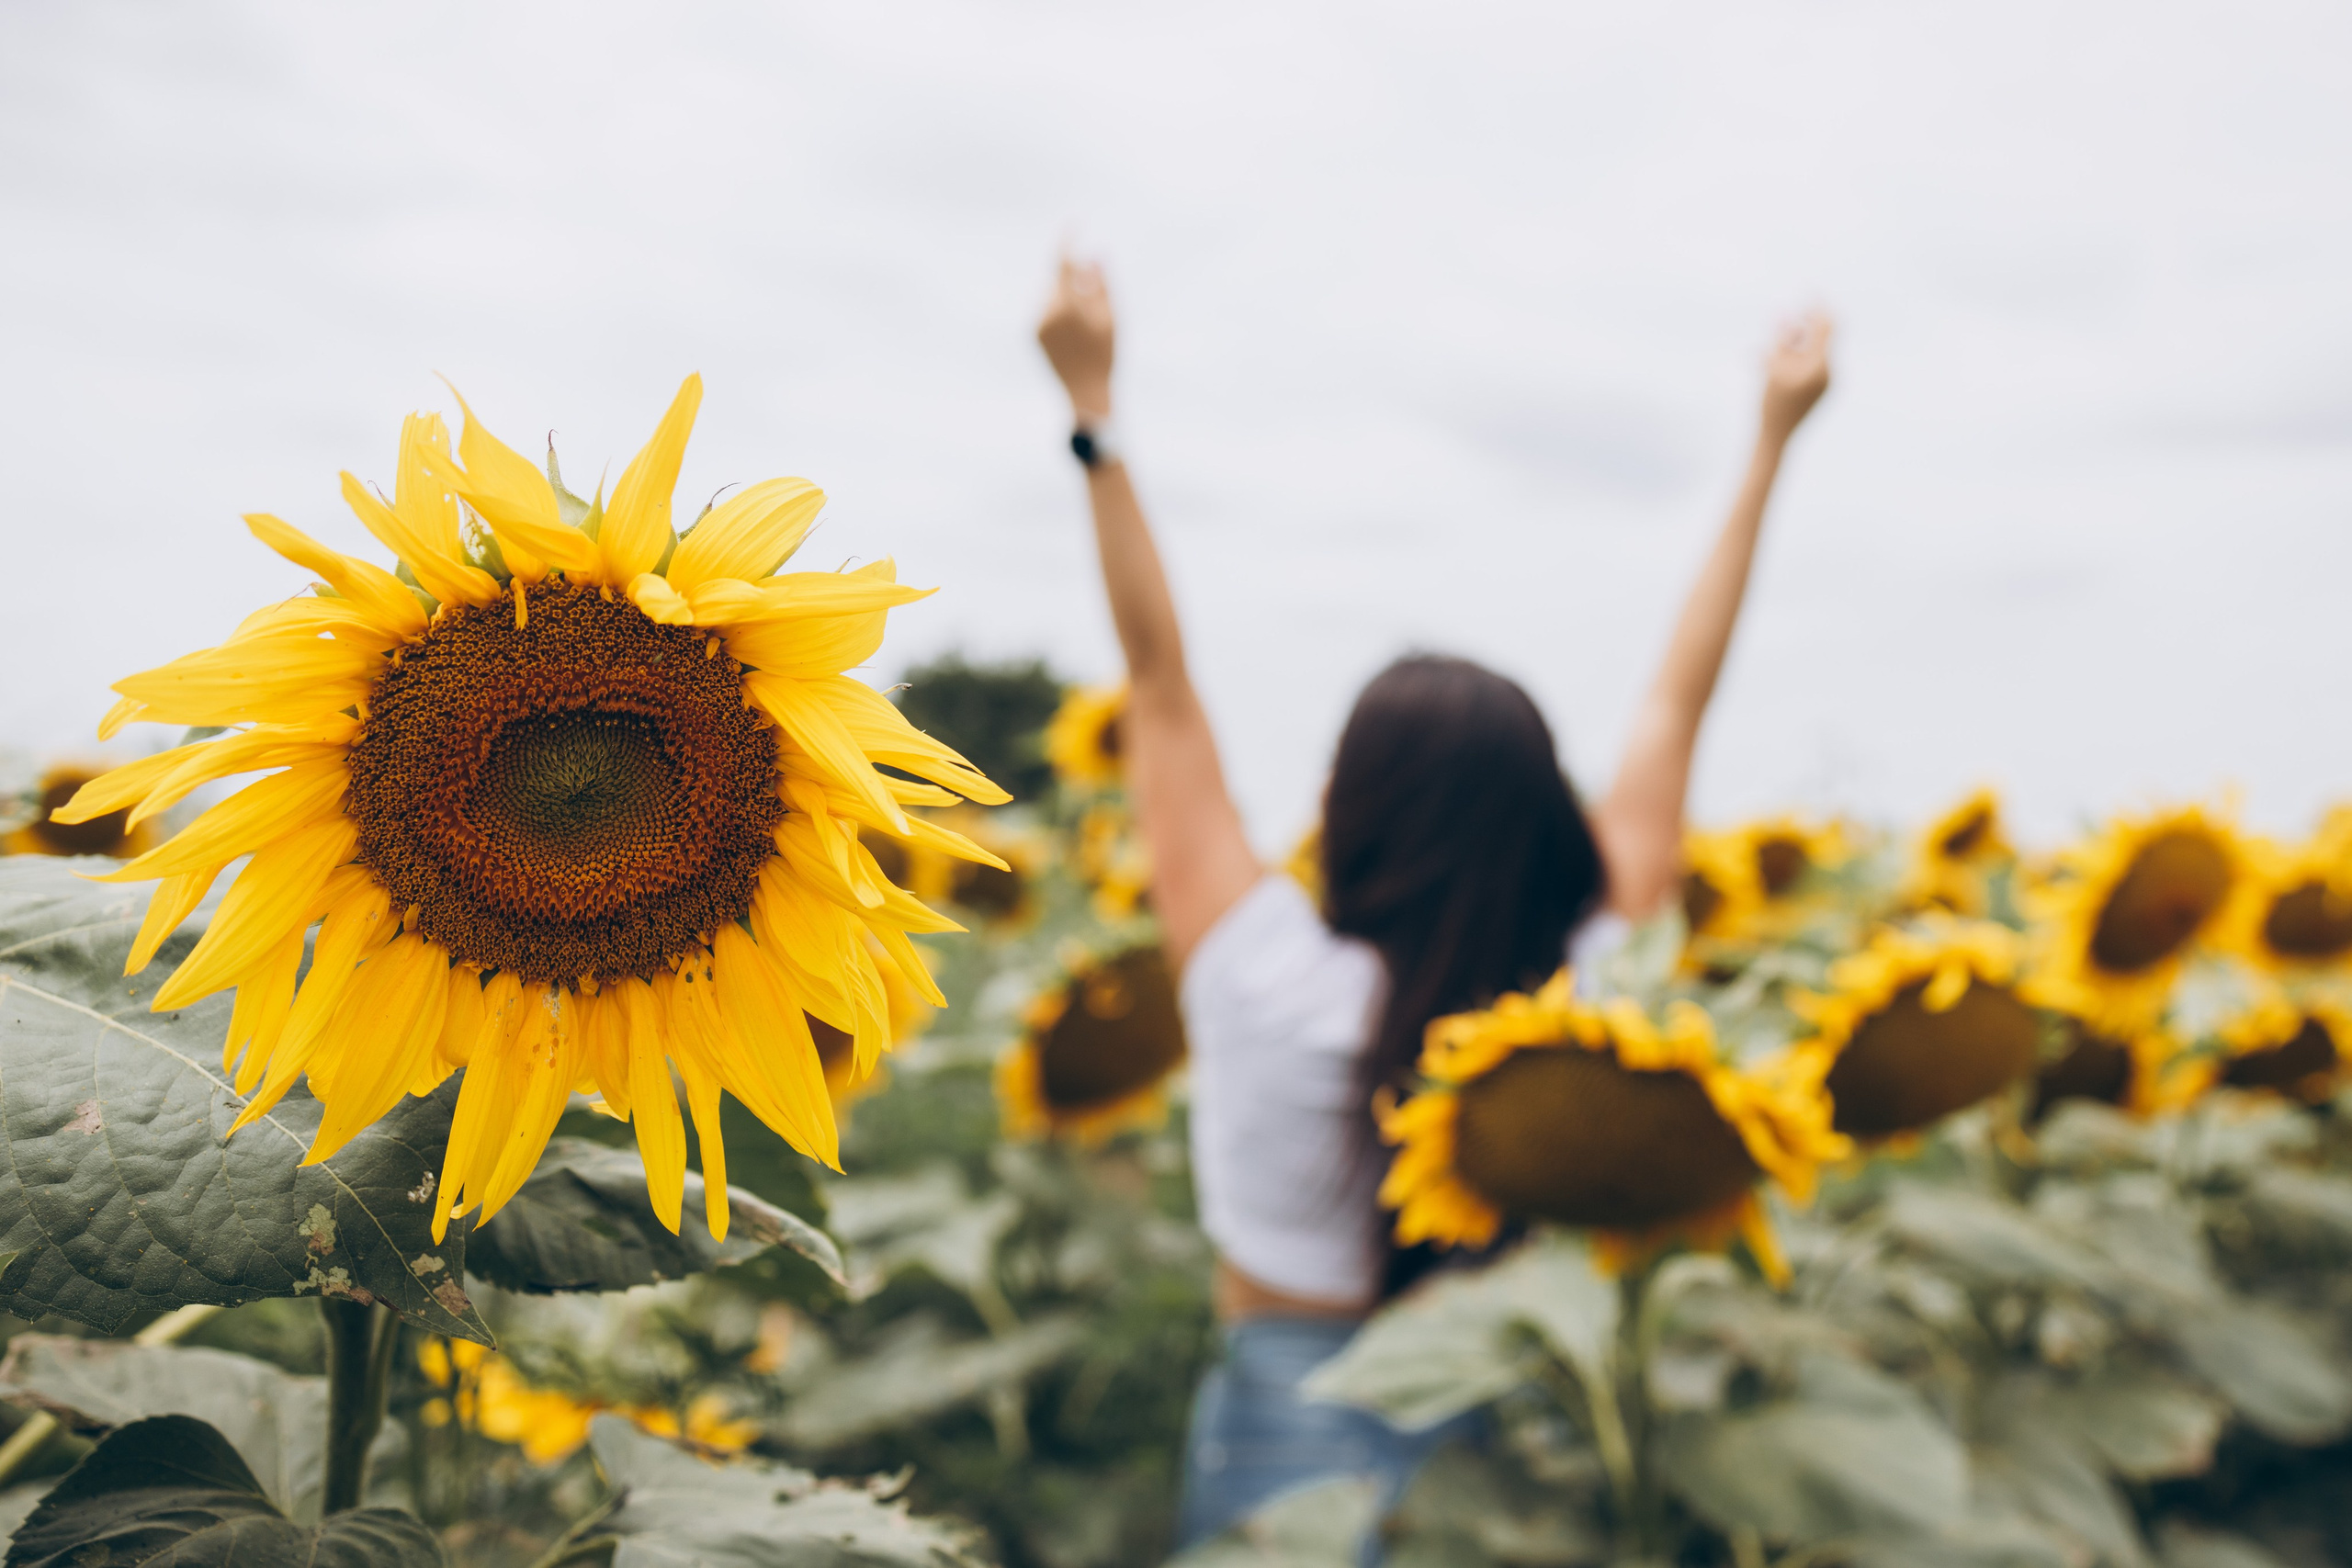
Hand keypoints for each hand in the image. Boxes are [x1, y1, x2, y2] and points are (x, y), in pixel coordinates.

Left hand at [1038, 255, 1115, 420]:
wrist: (1085, 393)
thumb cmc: (1104, 354)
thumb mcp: (1111, 317)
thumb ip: (1101, 283)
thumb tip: (1092, 255)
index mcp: (1067, 305)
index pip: (1062, 262)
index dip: (1067, 240)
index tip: (1073, 224)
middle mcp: (1046, 311)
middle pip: (1059, 279)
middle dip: (1075, 278)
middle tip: (1095, 299)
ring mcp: (1037, 322)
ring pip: (1053, 293)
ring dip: (1068, 296)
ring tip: (1085, 326)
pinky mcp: (1033, 332)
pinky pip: (1046, 308)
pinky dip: (1059, 310)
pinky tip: (1073, 334)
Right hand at [1759, 311, 1832, 443]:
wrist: (1776, 439)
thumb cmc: (1771, 404)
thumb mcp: (1772, 367)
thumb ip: (1781, 339)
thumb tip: (1786, 314)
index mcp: (1821, 365)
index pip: (1826, 325)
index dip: (1819, 305)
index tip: (1811, 288)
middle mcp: (1829, 372)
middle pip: (1818, 337)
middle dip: (1800, 326)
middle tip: (1782, 321)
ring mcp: (1826, 382)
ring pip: (1810, 351)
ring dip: (1791, 345)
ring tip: (1764, 353)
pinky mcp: (1819, 389)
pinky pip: (1808, 365)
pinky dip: (1791, 360)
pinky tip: (1770, 364)